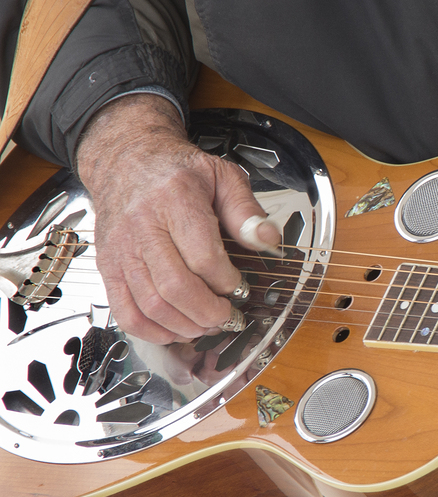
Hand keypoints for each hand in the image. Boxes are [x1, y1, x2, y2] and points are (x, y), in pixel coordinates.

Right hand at [76, 94, 280, 343]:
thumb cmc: (178, 172)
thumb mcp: (222, 176)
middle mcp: (142, 226)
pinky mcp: (107, 268)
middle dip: (209, 312)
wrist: (126, 162)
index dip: (226, 281)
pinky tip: (178, 330)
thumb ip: (246, 210)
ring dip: (186, 326)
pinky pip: (126, 313)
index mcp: (175, 199)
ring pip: (151, 306)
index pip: (202, 255)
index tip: (241, 287)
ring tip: (209, 324)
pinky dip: (154, 332)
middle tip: (229, 316)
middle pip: (175, 287)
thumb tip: (268, 240)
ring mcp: (121, 251)